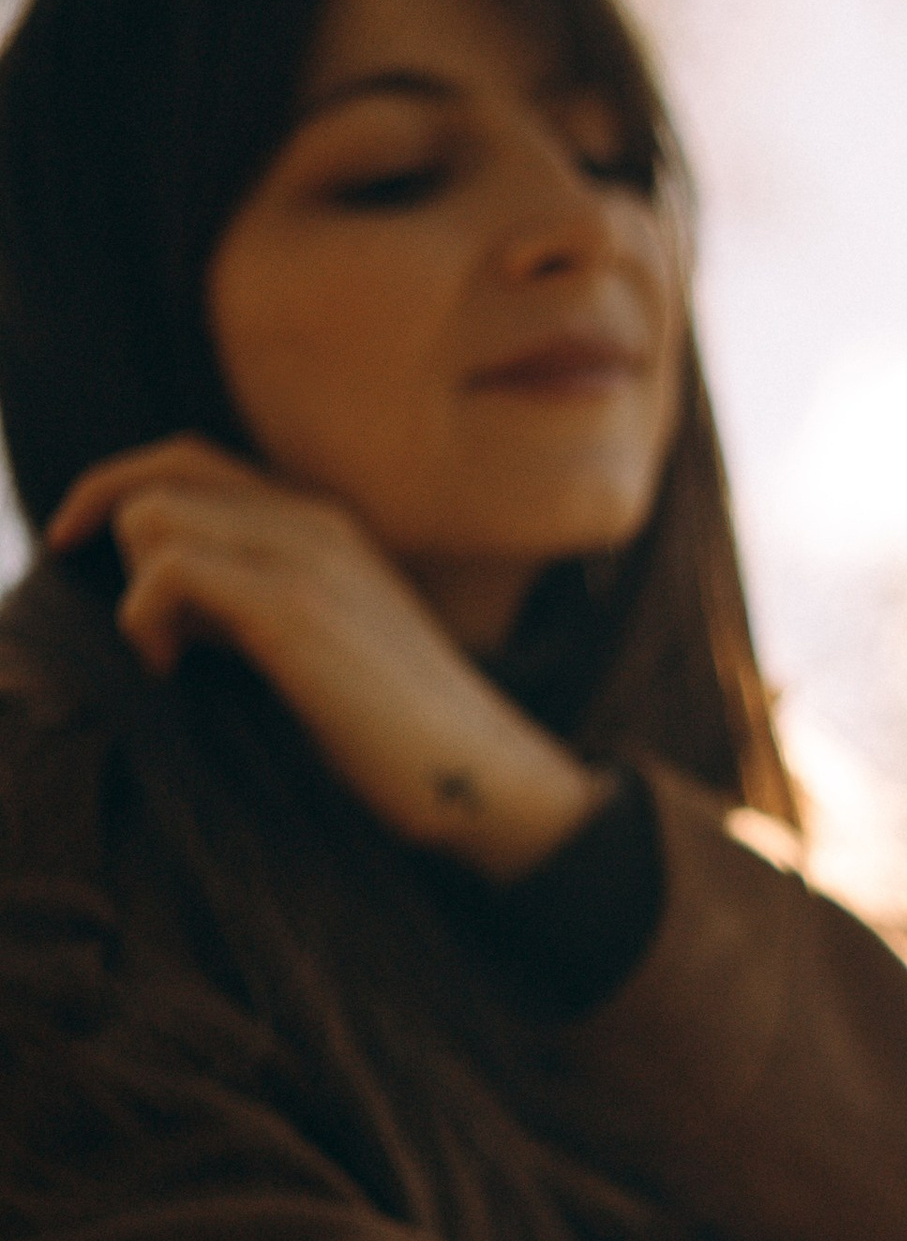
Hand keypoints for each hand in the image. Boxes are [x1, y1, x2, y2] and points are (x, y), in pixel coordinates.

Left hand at [45, 438, 609, 880]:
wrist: (484, 778)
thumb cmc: (401, 739)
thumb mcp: (324, 649)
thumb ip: (257, 609)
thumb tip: (174, 616)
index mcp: (325, 525)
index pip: (195, 462)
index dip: (122, 493)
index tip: (87, 552)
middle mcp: (316, 521)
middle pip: (164, 469)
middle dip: (107, 525)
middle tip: (113, 605)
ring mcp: (307, 558)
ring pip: (154, 514)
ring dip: (135, 587)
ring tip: (166, 658)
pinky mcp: (293, 610)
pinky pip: (168, 570)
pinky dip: (143, 619)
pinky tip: (169, 672)